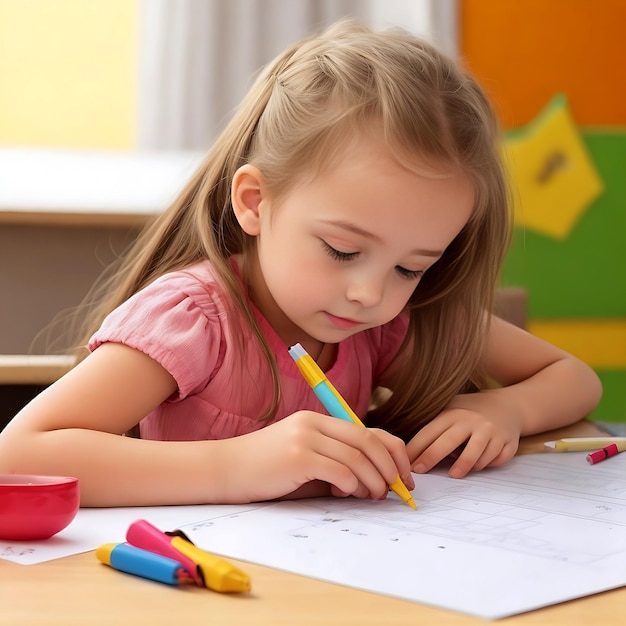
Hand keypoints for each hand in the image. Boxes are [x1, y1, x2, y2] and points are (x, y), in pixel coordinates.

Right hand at [224, 411, 413, 502]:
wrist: (225, 470)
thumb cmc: (266, 470)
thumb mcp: (304, 458)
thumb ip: (335, 461)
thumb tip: (376, 479)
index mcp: (318, 420)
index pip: (368, 430)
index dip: (392, 452)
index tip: (402, 475)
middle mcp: (313, 423)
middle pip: (368, 440)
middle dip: (389, 467)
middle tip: (396, 489)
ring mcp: (305, 437)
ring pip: (357, 456)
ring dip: (373, 480)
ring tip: (373, 496)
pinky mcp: (297, 456)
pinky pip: (338, 469)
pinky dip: (351, 484)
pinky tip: (348, 493)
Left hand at [406, 391, 521, 478]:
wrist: (508, 406)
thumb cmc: (471, 412)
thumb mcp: (452, 409)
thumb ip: (434, 426)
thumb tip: (408, 450)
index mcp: (453, 413)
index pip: (430, 431)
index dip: (416, 448)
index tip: (405, 461)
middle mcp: (471, 421)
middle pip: (448, 441)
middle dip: (431, 457)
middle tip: (419, 471)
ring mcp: (490, 432)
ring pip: (475, 452)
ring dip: (463, 465)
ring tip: (453, 475)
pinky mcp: (506, 442)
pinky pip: (495, 458)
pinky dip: (486, 464)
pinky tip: (477, 466)